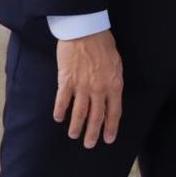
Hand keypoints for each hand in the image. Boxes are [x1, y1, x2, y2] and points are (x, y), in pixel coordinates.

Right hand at [54, 30, 123, 148]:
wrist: (86, 31)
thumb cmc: (104, 44)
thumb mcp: (116, 64)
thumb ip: (113, 82)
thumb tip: (111, 97)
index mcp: (114, 84)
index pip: (114, 111)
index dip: (111, 126)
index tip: (109, 138)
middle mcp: (99, 89)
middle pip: (96, 116)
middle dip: (93, 133)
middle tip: (90, 145)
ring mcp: (82, 86)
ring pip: (79, 112)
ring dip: (76, 126)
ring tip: (74, 135)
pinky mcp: (66, 81)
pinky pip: (62, 101)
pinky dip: (60, 111)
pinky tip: (59, 118)